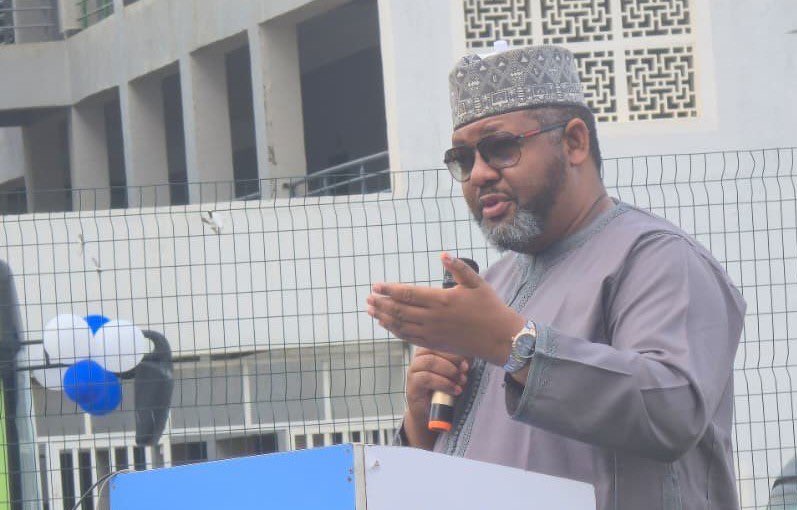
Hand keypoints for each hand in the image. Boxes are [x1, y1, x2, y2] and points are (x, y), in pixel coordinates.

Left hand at [366, 253, 524, 364]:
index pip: (408, 293)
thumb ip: (458, 268)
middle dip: (381, 303)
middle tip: (367, 297)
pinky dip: (394, 330)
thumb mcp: (477, 283)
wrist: (499, 339)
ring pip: (401, 325)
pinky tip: (386, 324)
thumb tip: (443, 254)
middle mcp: (433, 318)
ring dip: (383, 317)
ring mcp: (432, 333)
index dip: (389, 290)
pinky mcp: (434, 344)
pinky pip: (408, 338)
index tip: (376, 285)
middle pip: (399, 310)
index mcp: (442, 300)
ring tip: (370, 310)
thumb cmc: (490, 308)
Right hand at [403, 347, 468, 448]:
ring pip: (430, 362)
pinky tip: (454, 390)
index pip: (440, 341)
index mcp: (428, 351)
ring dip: (449, 371)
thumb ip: (459, 364)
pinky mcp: (412, 386)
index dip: (455, 349)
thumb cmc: (444, 390)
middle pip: (434, 348)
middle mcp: (418, 358)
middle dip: (453, 359)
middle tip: (465, 370)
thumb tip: (470, 356)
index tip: (468, 360)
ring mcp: (413, 371)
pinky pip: (426, 378)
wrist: (430, 413)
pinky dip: (444, 383)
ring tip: (461, 381)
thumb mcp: (453, 374)